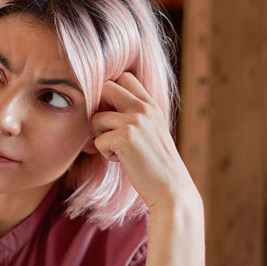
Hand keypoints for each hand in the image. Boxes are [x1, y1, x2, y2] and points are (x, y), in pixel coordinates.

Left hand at [89, 72, 198, 209]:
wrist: (170, 187)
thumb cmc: (156, 163)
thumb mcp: (151, 130)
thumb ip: (135, 114)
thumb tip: (102, 107)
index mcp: (151, 104)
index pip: (124, 77)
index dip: (112, 94)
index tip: (114, 114)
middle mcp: (144, 108)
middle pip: (106, 87)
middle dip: (100, 109)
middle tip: (109, 129)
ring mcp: (135, 121)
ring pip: (96, 118)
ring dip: (100, 136)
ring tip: (118, 149)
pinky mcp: (125, 138)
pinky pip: (97, 141)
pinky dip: (105, 154)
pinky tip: (121, 160)